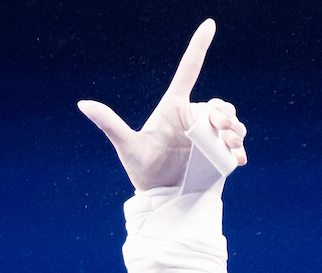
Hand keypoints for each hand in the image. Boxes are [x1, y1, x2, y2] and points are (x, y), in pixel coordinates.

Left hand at [78, 19, 245, 191]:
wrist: (159, 199)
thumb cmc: (141, 170)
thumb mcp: (126, 146)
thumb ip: (109, 123)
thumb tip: (82, 103)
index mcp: (175, 107)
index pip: (189, 69)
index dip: (198, 46)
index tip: (209, 24)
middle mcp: (194, 118)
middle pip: (218, 103)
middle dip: (225, 111)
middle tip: (220, 126)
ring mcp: (208, 137)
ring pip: (231, 122)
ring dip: (235, 129)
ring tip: (230, 143)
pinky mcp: (218, 155)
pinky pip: (235, 145)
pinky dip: (239, 149)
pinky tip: (237, 159)